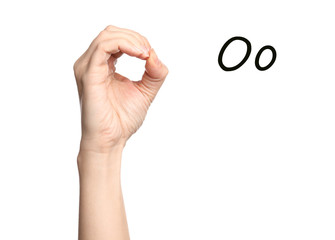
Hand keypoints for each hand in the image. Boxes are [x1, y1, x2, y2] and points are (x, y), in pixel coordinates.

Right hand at [73, 25, 168, 153]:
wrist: (111, 140)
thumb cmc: (122, 120)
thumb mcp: (145, 91)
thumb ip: (154, 73)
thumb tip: (155, 55)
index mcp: (102, 66)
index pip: (116, 39)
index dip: (137, 41)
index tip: (151, 56)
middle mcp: (91, 64)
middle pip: (111, 32)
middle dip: (135, 37)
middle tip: (149, 52)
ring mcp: (87, 68)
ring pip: (107, 35)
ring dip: (131, 40)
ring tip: (145, 54)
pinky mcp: (88, 74)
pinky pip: (104, 47)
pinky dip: (125, 45)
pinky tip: (140, 55)